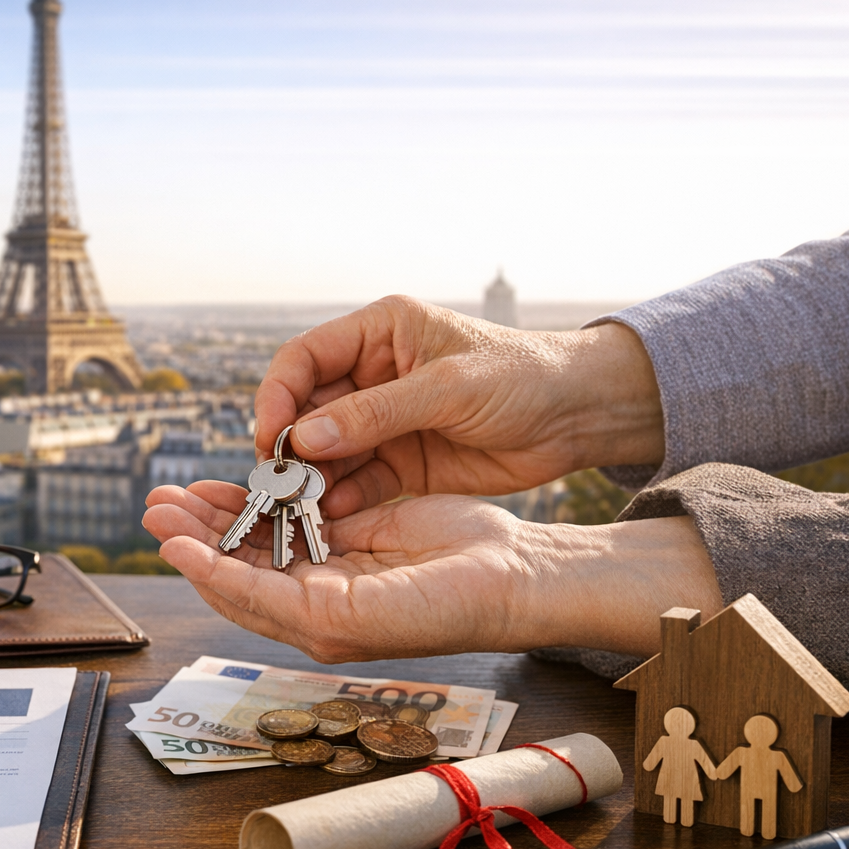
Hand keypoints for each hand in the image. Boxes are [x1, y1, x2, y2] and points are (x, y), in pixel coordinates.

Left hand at [142, 480, 721, 661]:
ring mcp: (329, 566)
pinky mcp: (347, 534)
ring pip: (256, 538)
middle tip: (154, 507)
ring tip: (174, 492)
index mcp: (317, 626)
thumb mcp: (370, 609)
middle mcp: (314, 601)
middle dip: (192, 535)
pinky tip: (234, 481)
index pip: (242, 596)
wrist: (512, 576)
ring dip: (215, 514)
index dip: (202, 567)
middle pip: (236, 566)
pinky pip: (290, 515)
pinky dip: (259, 498)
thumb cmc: (454, 603)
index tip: (169, 543)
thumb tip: (230, 586)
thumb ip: (302, 603)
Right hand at [254, 296, 664, 517]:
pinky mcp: (400, 462)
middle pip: (306, 410)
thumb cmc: (522, 377)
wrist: (578, 417)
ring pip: (326, 451)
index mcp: (379, 333)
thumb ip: (375, 413)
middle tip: (278, 482)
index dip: (278, 396)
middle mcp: (371, 375)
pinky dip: (342, 499)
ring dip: (311, 478)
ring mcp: (383, 422)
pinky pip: (357, 481)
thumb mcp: (448, 388)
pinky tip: (333, 515)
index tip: (271, 437)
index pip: (304, 359)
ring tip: (300, 506)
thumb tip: (304, 437)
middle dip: (290, 445)